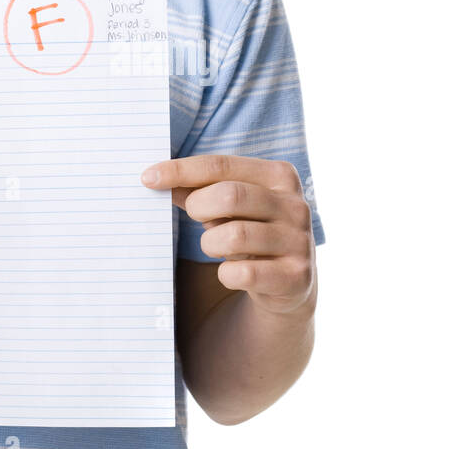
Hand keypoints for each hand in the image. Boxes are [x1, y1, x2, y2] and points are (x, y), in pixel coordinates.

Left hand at [140, 153, 315, 314]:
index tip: (148, 178)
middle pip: (230, 196)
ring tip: (215, 246)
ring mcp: (299, 242)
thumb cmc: (252, 232)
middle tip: (194, 216)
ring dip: (211, 243)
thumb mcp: (232, 207)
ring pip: (234, 235)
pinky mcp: (296, 277)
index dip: (181, 170)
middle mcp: (296, 205)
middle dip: (199, 207)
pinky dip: (226, 274)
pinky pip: (243, 273)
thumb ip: (201, 190)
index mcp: (280, 176)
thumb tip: (158, 178)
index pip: (222, 165)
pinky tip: (231, 273)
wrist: (291, 284)